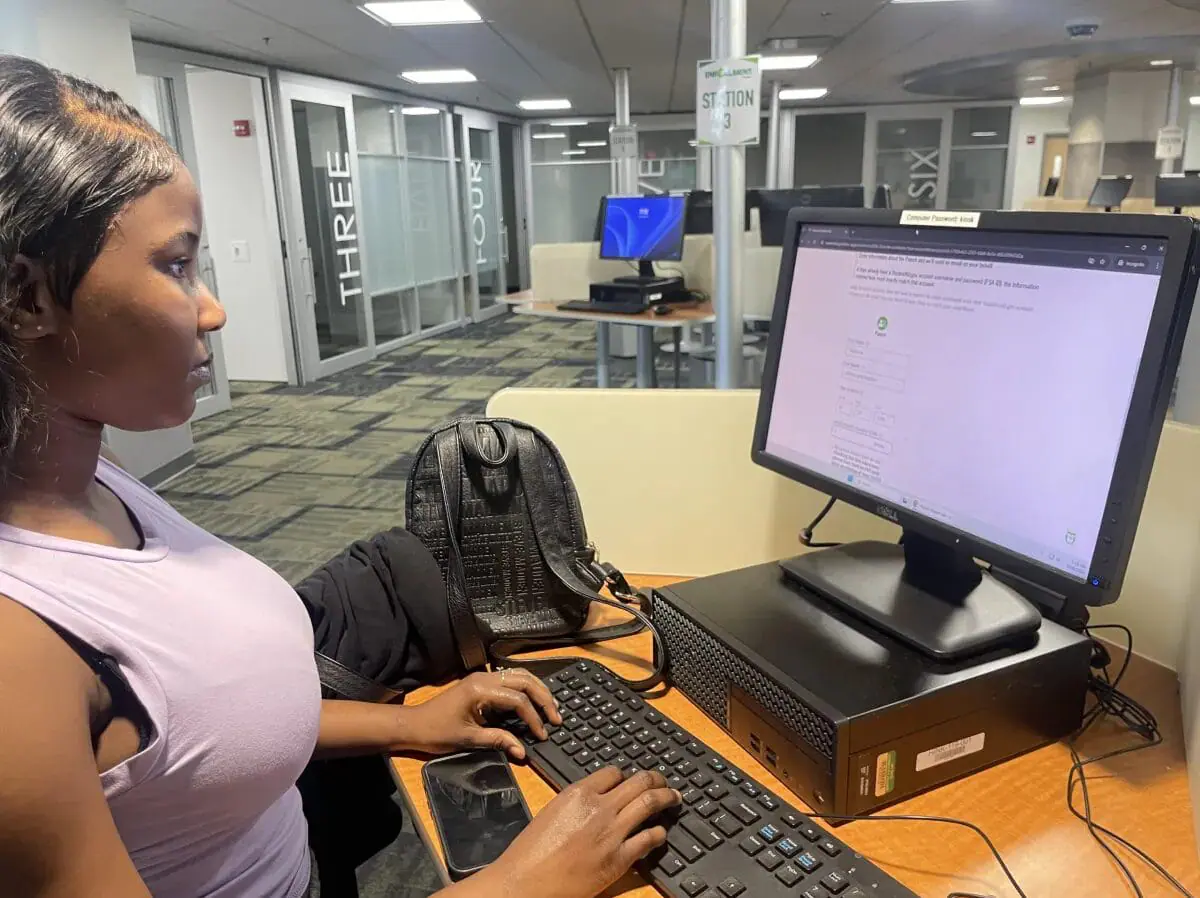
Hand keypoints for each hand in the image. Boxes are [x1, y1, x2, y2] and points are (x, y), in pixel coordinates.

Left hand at [400, 669, 561, 759]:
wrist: (413, 725)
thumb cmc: (437, 733)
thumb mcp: (469, 740)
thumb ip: (499, 741)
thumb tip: (523, 751)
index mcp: (481, 690)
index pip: (518, 700)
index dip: (534, 718)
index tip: (542, 736)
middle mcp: (484, 678)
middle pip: (524, 680)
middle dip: (543, 698)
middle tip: (557, 717)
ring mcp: (483, 677)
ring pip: (519, 675)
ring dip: (537, 690)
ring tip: (551, 708)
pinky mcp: (481, 682)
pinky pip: (510, 679)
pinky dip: (526, 688)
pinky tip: (534, 701)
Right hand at [481, 768, 680, 897]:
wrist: (525, 882)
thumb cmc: (531, 853)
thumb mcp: (553, 813)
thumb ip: (577, 803)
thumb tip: (596, 801)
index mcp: (578, 793)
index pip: (614, 772)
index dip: (626, 776)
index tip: (632, 781)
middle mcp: (599, 808)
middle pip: (639, 782)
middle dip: (656, 779)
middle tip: (664, 781)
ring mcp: (611, 833)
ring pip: (649, 804)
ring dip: (666, 797)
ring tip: (674, 797)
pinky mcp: (619, 859)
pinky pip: (649, 839)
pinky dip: (659, 834)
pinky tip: (660, 834)